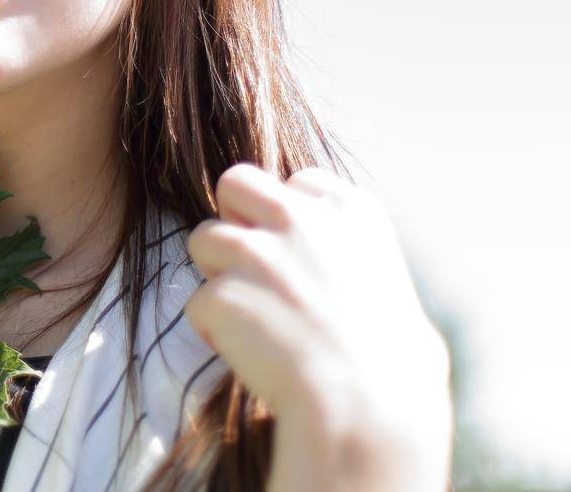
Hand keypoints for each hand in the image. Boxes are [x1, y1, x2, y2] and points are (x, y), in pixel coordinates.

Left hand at [184, 163, 454, 491]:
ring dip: (219, 275)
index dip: (287, 216)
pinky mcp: (221, 292)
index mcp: (348, 211)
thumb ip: (342, 248)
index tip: (299, 253)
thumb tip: (320, 255)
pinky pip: (197, 303)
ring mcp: (256, 253)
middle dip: (234, 218)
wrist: (369, 407)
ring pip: (203, 239)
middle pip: (234, 182)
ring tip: (257, 319)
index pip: (296, 180)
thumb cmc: (390, 360)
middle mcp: (299, 219)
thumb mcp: (384, 280)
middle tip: (251, 266)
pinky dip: (215, 329)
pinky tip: (252, 353)